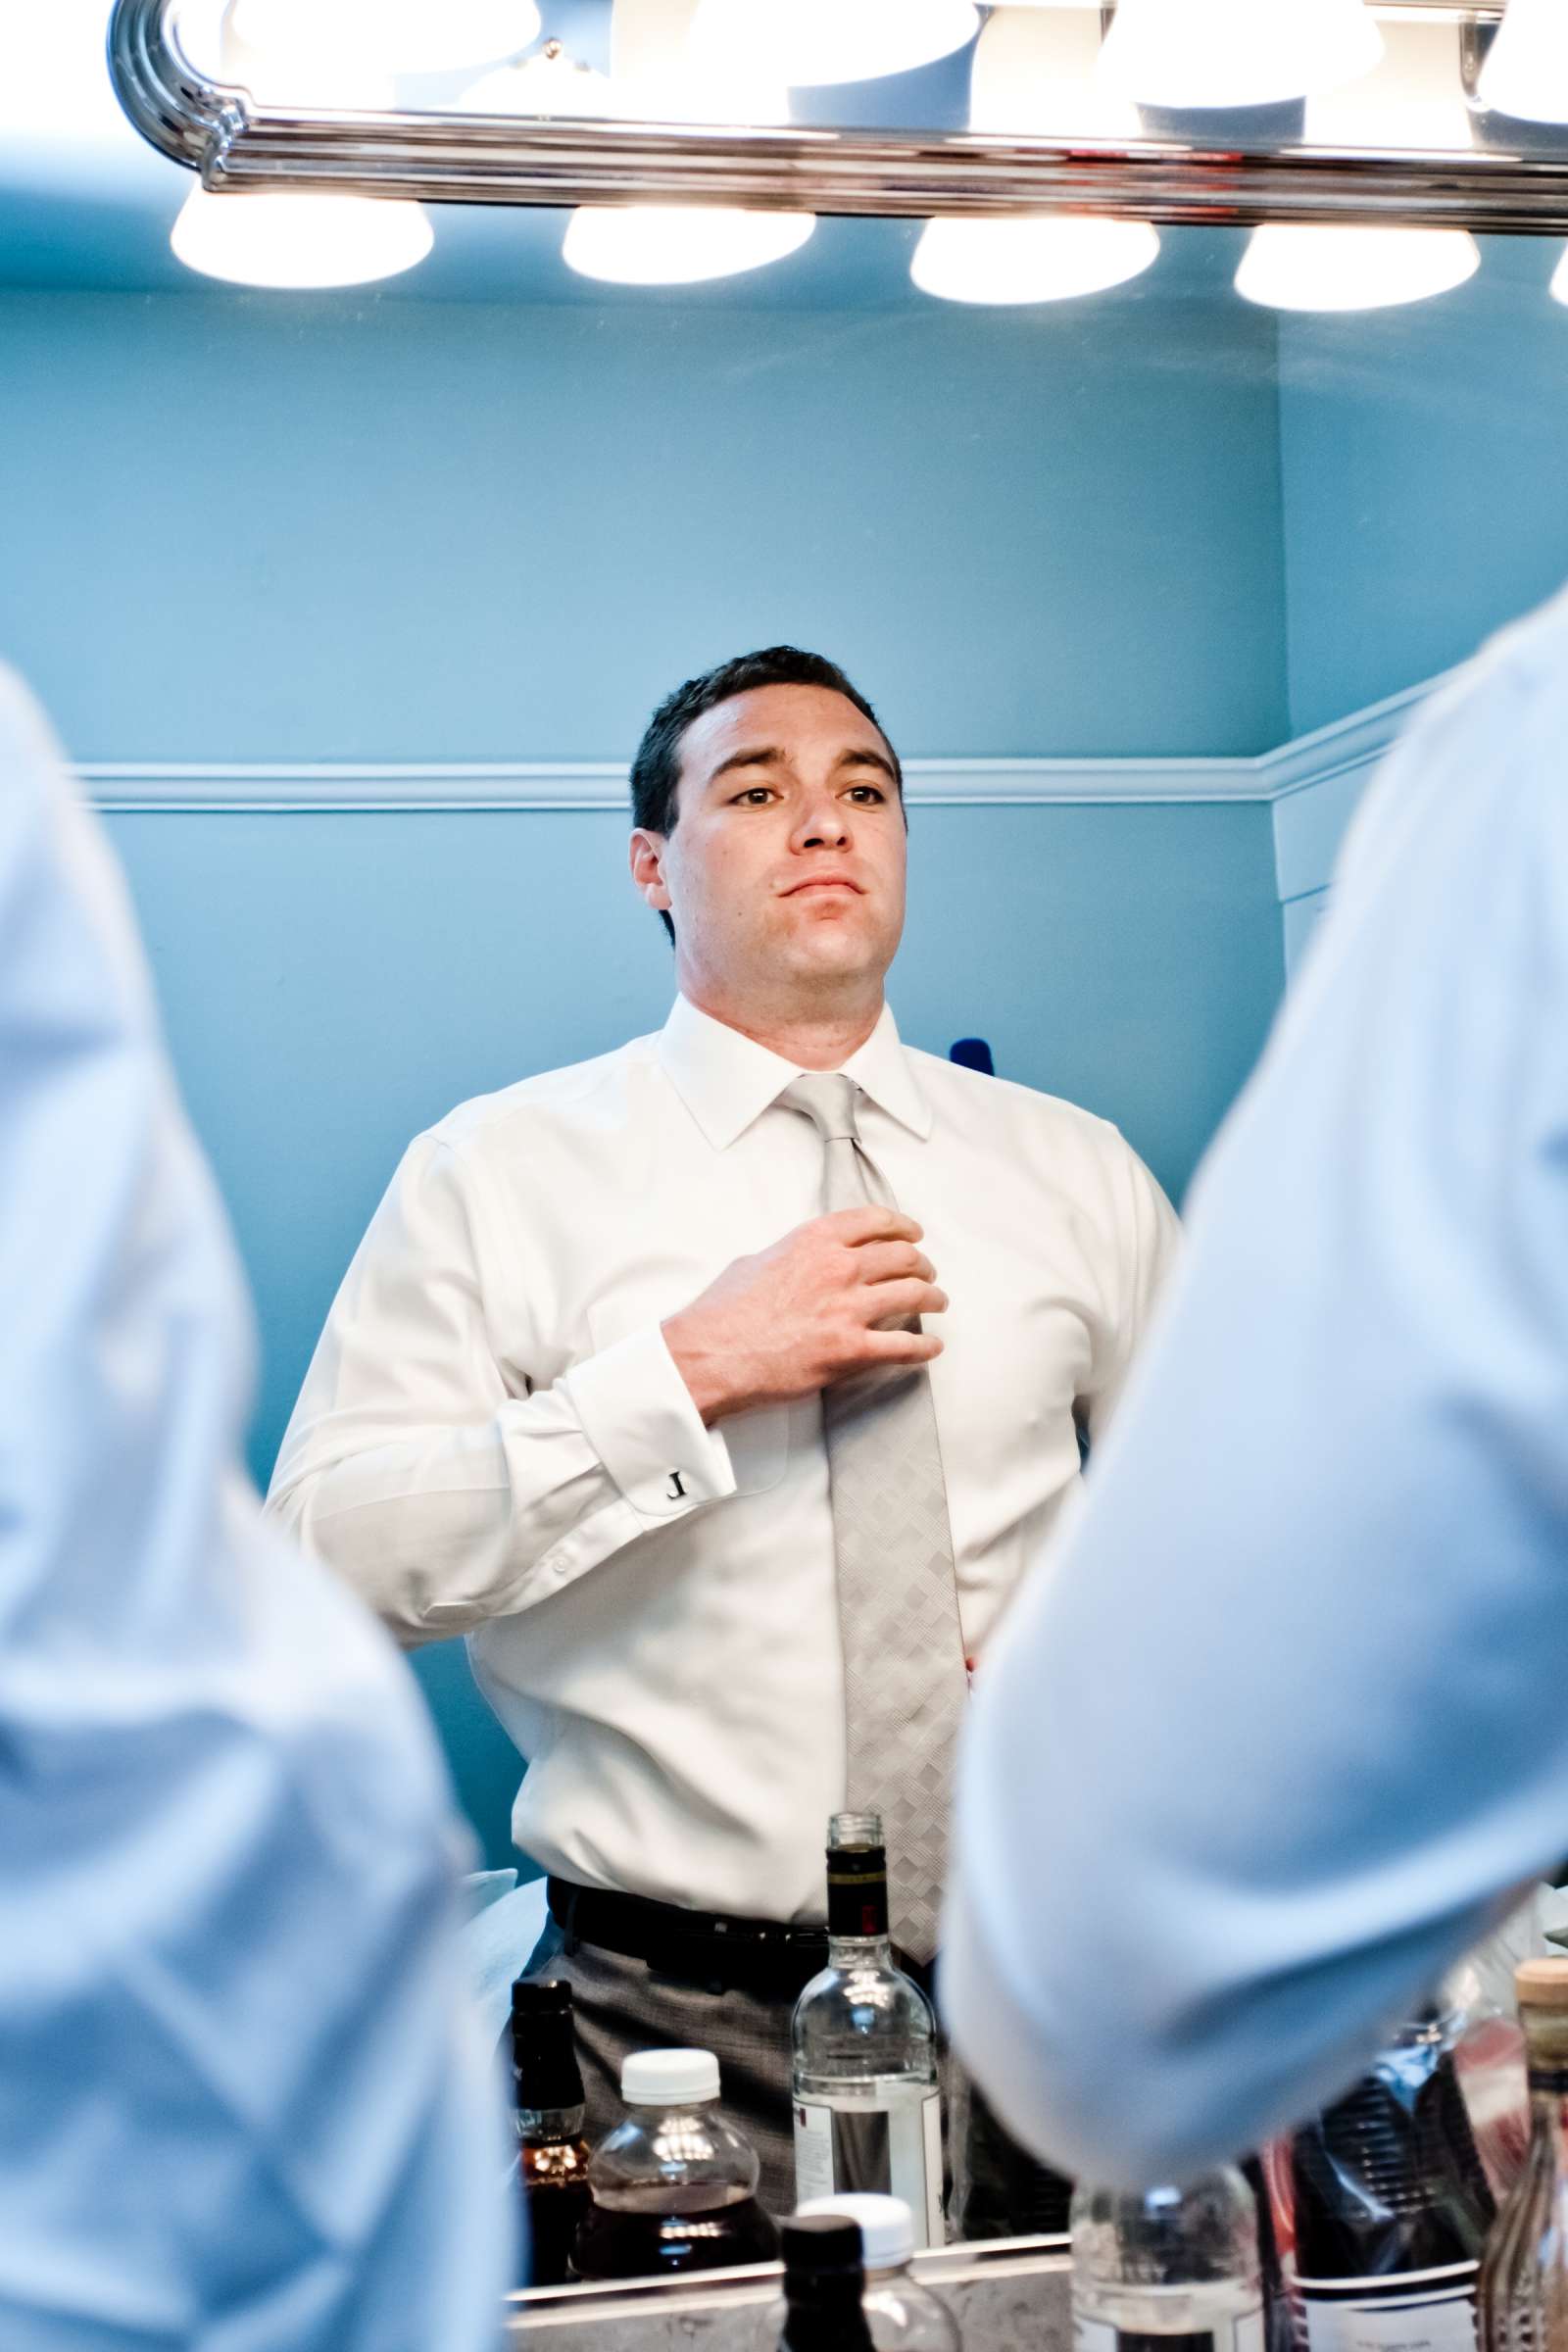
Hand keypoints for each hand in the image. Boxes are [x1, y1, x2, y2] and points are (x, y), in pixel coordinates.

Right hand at [662, 1208, 946, 1424]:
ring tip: (938, 1302)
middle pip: (903, 1256)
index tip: (912, 1233)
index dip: (903, 1226)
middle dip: (922, 1264)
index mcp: (814, 1240)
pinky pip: (906, 1346)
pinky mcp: (852, 1349)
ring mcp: (848, 1308)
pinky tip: (931, 1347)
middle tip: (926, 1272)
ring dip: (933, 1297)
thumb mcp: (755, 1261)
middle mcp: (838, 1267)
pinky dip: (925, 1347)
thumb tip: (799, 1261)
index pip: (875, 1220)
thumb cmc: (723, 1312)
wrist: (710, 1354)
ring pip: (915, 1294)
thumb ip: (788, 1255)